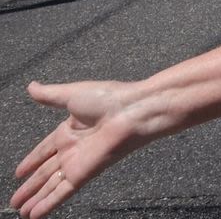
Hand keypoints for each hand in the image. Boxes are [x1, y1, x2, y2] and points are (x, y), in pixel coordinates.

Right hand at [10, 80, 154, 218]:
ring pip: (51, 185)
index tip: (18, 173)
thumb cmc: (108, 98)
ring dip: (36, 199)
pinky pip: (62, 192)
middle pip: (46, 172)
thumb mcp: (71, 94)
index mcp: (69, 129)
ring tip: (21, 212)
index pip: (45, 150)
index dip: (32, 161)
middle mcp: (73, 148)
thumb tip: (31, 86)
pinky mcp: (84, 174)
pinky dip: (49, 204)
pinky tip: (34, 215)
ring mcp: (78, 162)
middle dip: (30, 186)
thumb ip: (49, 95)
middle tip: (14, 200)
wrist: (134, 111)